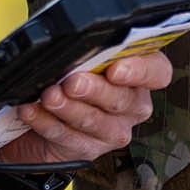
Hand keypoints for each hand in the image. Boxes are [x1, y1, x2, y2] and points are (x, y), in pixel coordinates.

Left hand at [0, 51, 172, 165]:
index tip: (115, 69)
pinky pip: (68, 137)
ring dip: (68, 107)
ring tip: (49, 96)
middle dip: (95, 89)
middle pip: (124, 100)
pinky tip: (32, 110)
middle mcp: (132, 104)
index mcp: (139, 74)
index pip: (157, 72)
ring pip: (95, 121)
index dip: (141, 71)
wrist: (40, 118)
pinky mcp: (88, 150)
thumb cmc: (67, 76)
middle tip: (72, 82)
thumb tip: (79, 39)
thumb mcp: (82, 56)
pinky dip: (46, 122)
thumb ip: (90, 49)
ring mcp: (113, 131)